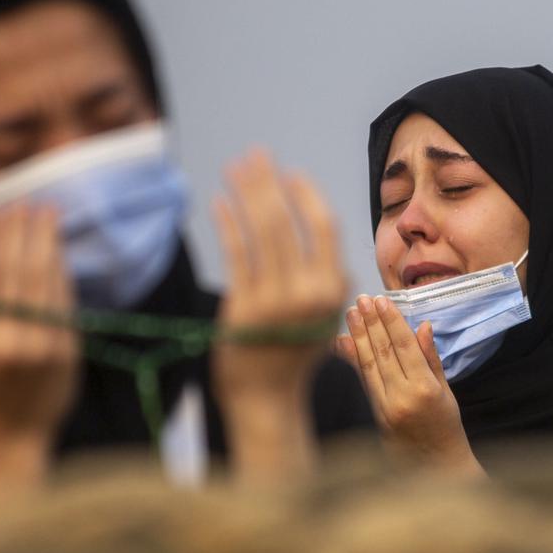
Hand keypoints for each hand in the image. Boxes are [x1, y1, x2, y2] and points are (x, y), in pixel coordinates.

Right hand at [0, 204, 78, 513]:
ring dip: (46, 241)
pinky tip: (58, 249)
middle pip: (16, 270)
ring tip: (47, 212)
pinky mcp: (68, 350)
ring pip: (45, 280)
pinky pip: (64, 299)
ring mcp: (43, 345)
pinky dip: (61, 270)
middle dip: (20, 231)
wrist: (10, 436)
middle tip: (24, 201)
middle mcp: (8, 340)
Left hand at [211, 150, 347, 482]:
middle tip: (255, 154)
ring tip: (236, 168)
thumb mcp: (323, 316)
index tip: (289, 174)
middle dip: (268, 182)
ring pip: (260, 231)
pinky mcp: (243, 307)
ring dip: (246, 193)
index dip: (305, 195)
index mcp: (333, 290)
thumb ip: (326, 280)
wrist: (267, 397)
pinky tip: (220, 202)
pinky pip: (236, 254)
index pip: (323, 227)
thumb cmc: (293, 353)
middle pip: (285, 221)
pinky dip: (228, 223)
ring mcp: (274, 300)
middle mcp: (307, 292)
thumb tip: (320, 237)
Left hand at [339, 295, 483, 477]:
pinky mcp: (373, 415)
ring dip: (357, 337)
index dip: (391, 322)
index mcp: (425, 389)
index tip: (381, 301)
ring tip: (351, 314)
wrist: (434, 465)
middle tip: (361, 300)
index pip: (404, 347)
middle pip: (383, 352)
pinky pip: (362, 381)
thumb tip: (422, 325)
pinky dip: (351, 360)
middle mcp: (403, 398)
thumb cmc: (445, 425)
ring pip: (368, 365)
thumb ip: (431, 358)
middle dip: (370, 324)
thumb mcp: (446, 390)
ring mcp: (385, 408)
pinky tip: (342, 343)